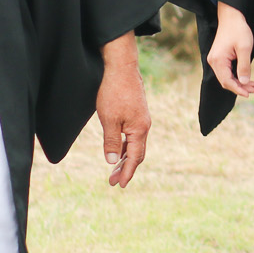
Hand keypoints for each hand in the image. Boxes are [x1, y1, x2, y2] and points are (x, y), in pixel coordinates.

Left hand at [96, 33, 151, 187]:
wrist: (120, 67)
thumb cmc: (113, 92)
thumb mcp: (108, 120)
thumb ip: (111, 142)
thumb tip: (112, 161)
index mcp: (139, 129)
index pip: (135, 158)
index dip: (127, 172)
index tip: (120, 185)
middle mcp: (144, 125)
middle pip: (137, 153)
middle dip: (126, 168)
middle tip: (113, 181)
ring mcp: (141, 118)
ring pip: (135, 143)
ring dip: (125, 157)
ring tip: (114, 168)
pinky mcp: (136, 111)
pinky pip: (133, 134)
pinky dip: (125, 145)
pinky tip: (117, 147)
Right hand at [207, 1, 253, 97]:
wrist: (231, 17)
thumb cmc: (238, 30)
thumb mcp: (245, 48)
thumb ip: (244, 66)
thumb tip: (244, 83)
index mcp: (218, 60)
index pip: (227, 81)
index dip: (238, 89)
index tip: (249, 93)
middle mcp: (213, 61)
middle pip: (226, 81)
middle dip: (240, 86)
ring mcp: (215, 59)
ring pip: (226, 77)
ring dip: (239, 82)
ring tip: (252, 85)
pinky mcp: (219, 57)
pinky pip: (226, 71)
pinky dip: (236, 75)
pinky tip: (245, 77)